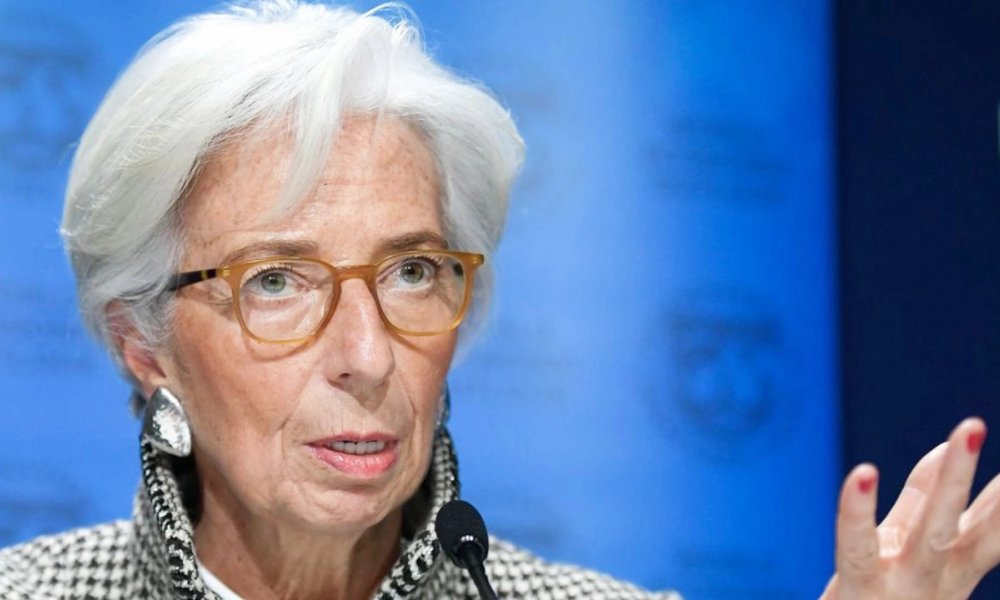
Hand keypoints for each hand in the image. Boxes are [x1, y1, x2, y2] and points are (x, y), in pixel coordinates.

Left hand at [821, 418, 999, 598]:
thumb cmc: (875, 596)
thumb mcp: (902, 544)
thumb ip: (920, 499)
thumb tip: (941, 448)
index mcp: (947, 563)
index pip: (991, 524)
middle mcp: (933, 575)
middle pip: (972, 523)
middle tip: (995, 431)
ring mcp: (900, 582)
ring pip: (932, 528)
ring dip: (952, 479)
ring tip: (968, 429)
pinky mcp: (859, 588)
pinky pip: (859, 548)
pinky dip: (858, 511)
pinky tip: (864, 473)